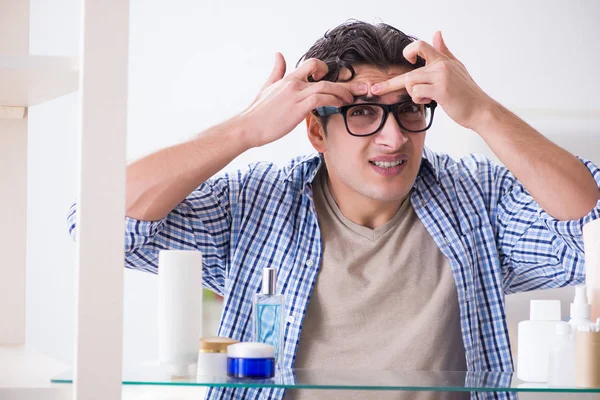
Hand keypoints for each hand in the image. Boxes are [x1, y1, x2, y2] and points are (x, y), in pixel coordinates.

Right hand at [240, 52, 367, 147]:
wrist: (249, 127)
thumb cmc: (258, 111)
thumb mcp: (267, 86)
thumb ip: (277, 71)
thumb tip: (279, 54)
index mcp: (288, 79)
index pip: (311, 64)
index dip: (325, 68)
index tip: (332, 79)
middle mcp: (294, 84)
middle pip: (324, 75)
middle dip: (345, 83)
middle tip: (359, 89)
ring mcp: (296, 95)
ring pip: (326, 87)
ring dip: (343, 93)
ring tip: (352, 99)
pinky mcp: (298, 108)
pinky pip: (321, 99)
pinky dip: (334, 100)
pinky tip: (341, 105)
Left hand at [371, 31, 494, 130]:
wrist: (480, 110)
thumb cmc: (467, 93)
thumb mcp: (457, 68)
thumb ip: (444, 52)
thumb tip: (437, 33)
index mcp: (444, 60)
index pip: (422, 46)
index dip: (409, 51)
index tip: (407, 60)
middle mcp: (442, 65)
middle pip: (409, 72)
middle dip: (389, 84)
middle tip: (374, 90)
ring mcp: (441, 76)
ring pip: (411, 82)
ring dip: (413, 94)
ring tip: (426, 98)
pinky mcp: (440, 89)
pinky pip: (417, 92)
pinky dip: (419, 99)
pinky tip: (430, 101)